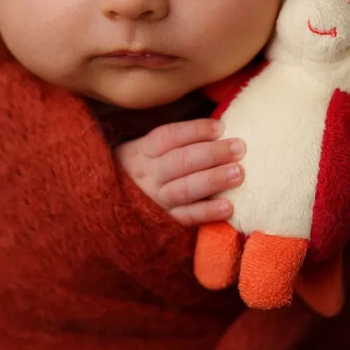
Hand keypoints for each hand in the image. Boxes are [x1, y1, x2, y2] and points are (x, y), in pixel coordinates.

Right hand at [115, 119, 244, 226]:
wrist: (109, 205)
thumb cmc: (139, 169)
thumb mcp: (144, 149)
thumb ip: (174, 140)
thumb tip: (218, 126)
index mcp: (141, 151)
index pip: (168, 137)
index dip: (195, 130)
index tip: (221, 127)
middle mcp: (147, 175)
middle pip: (180, 161)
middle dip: (212, 153)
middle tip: (239, 148)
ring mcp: (154, 200)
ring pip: (185, 189)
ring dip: (213, 180)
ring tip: (238, 173)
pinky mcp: (163, 222)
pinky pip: (186, 217)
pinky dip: (207, 212)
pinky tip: (228, 206)